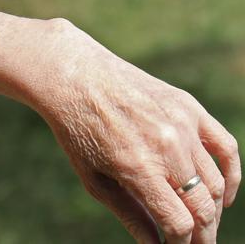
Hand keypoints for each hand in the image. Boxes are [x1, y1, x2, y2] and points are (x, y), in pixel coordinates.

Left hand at [32, 21, 239, 242]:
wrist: (74, 76)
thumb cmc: (78, 131)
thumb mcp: (94, 179)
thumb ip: (130, 216)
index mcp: (138, 167)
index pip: (178, 223)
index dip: (180, 243)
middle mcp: (166, 146)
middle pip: (202, 208)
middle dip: (201, 235)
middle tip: (193, 243)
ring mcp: (182, 125)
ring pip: (214, 183)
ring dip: (213, 210)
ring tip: (201, 223)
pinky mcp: (189, 107)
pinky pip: (227, 148)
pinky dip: (231, 177)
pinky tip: (221, 196)